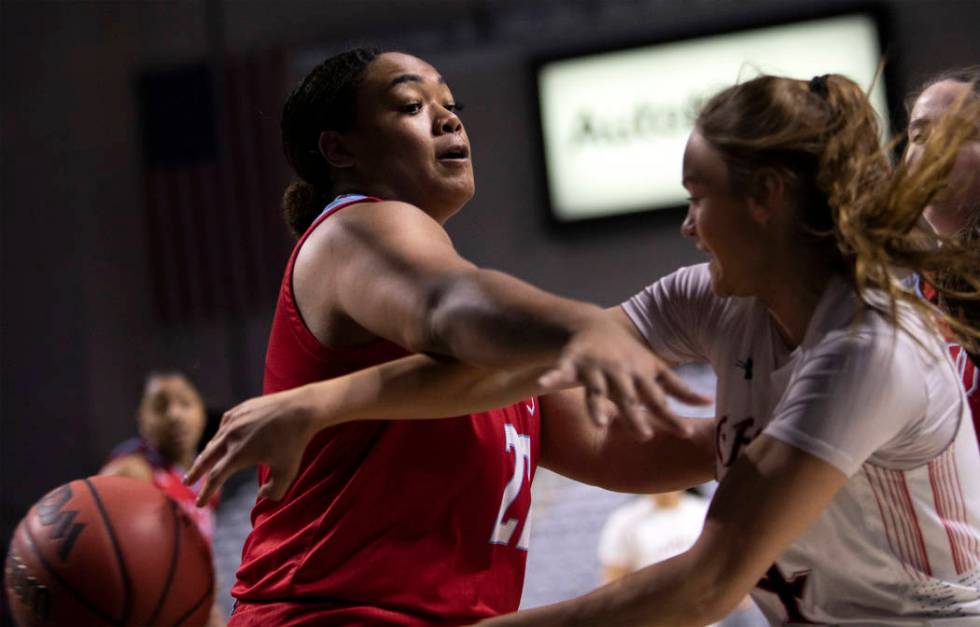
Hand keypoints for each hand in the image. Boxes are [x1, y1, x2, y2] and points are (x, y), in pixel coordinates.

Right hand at [183, 385, 322, 504]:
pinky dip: (219, 436)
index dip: (206, 492)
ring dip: (207, 454)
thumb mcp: (288, 473)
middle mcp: (231, 437)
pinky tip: (221, 441)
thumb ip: (274, 492)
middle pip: (206, 458)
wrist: (301, 409)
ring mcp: (234, 421)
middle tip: (187, 482)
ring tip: (203, 464)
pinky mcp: (240, 409)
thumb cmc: (295, 443)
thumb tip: (260, 495)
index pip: (215, 478)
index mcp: (239, 454)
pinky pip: (224, 426)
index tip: (199, 504)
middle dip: (195, 473)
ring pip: (215, 441)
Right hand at [538, 315, 709, 438]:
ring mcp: (596, 367)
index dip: (672, 416)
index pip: (659, 400)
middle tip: (644, 434)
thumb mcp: (654, 368)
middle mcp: (620, 372)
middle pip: (629, 398)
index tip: (686, 433)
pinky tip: (543, 383)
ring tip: (600, 422)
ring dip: (597, 406)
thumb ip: (678, 388)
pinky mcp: (573, 361)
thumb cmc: (628, 354)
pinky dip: (552, 376)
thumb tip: (707, 403)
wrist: (594, 324)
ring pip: (597, 389)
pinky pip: (561, 370)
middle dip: (635, 415)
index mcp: (640, 376)